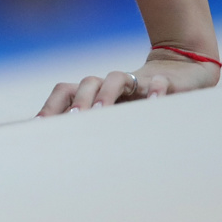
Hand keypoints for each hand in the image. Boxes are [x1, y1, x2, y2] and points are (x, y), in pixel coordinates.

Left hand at [37, 51, 219, 115]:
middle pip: (88, 83)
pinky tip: (154, 102)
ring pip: (116, 78)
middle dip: (77, 101)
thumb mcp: (117, 116)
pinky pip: (159, 83)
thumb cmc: (141, 101)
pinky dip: (156, 91)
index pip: (66, 92)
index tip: (39, 126)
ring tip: (101, 112)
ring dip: (106, 94)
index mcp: (95, 92)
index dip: (51, 105)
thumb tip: (60, 152)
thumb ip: (92, 128)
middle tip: (72, 120)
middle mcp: (112, 84)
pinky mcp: (165, 81)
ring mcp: (137, 81)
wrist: (181, 69)